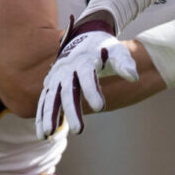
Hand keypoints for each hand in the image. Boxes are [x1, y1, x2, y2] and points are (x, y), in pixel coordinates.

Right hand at [37, 12, 135, 137]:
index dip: (93, 91)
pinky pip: (44, 102)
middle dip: (72, 111)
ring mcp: (56, 77)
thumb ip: (124, 64)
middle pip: (67, 91)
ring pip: (51, 98)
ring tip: (49, 134)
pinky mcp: (51, 85)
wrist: (84, 39)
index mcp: (84, 60)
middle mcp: (66, 69)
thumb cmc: (105, 48)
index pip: (87, 76)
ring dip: (49, 116)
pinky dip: (41, 117)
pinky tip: (42, 135)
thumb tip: (133, 78)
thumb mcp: (118, 51)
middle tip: (79, 131)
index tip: (100, 108)